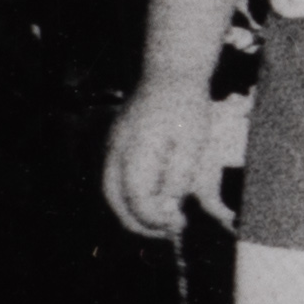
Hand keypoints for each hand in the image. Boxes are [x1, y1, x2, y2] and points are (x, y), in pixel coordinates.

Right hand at [101, 86, 232, 240]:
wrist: (171, 73)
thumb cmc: (187, 106)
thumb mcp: (194, 143)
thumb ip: (180, 176)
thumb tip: (169, 205)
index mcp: (137, 149)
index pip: (137, 198)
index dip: (155, 218)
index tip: (177, 223)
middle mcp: (117, 149)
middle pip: (113, 199)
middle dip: (137, 222)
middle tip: (166, 230)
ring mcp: (111, 145)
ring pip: (109, 189)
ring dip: (131, 209)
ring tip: (160, 219)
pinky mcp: (114, 142)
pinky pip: (113, 177)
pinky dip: (127, 194)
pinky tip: (152, 197)